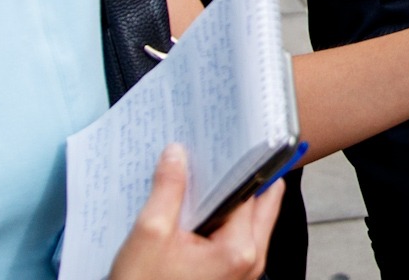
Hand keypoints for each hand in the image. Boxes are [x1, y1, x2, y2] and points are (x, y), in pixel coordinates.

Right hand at [111, 144, 282, 279]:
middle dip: (237, 177)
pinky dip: (218, 218)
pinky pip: (234, 236)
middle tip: (212, 155)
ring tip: (198, 178)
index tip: (226, 141)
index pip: (251, 189)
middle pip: (258, 203)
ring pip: (247, 219)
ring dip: (225, 198)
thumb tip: (177, 154)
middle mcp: (251, 260)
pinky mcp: (229, 274)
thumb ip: (168, 189)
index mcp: (240, 249)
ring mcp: (242, 270)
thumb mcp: (150, 234)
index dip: (237, 163)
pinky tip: (193, 207)